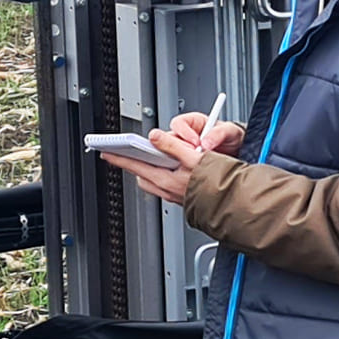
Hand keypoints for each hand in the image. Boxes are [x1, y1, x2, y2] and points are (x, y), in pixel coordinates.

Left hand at [105, 119, 233, 207]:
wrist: (231, 202)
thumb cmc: (216, 181)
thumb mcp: (194, 157)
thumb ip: (173, 145)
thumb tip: (154, 136)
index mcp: (165, 180)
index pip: (135, 165)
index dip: (119, 157)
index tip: (107, 151)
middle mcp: (165, 190)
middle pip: (142, 174)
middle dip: (134, 163)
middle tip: (125, 154)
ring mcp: (172, 195)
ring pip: (151, 180)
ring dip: (148, 170)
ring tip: (149, 159)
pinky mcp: (180, 198)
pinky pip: (162, 186)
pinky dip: (160, 176)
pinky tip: (170, 169)